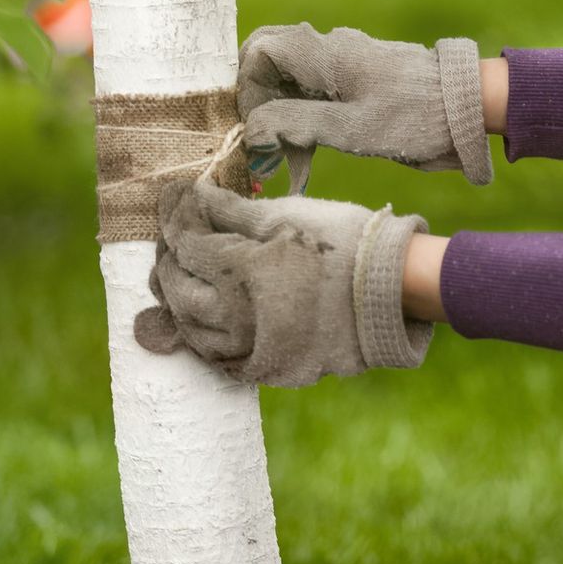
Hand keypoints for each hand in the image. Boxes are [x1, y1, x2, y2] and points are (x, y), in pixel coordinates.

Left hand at [132, 179, 432, 387]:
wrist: (395, 292)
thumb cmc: (345, 242)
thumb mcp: (288, 216)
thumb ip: (234, 210)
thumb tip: (194, 196)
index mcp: (240, 270)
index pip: (187, 243)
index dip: (174, 218)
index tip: (172, 199)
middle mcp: (236, 316)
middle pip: (179, 291)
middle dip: (168, 263)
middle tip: (171, 243)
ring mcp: (252, 348)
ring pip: (193, 332)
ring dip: (179, 305)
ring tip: (181, 281)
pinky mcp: (270, 368)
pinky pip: (221, 359)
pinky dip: (205, 339)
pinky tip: (206, 322)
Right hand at [238, 23, 491, 193]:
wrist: (471, 110)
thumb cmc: (415, 118)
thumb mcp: (350, 129)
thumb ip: (296, 123)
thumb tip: (252, 127)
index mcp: (328, 54)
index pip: (261, 51)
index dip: (247, 88)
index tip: (255, 127)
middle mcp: (332, 51)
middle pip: (272, 61)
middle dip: (259, 103)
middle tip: (262, 141)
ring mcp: (346, 64)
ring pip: (293, 82)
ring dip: (282, 119)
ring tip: (286, 165)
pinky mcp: (359, 81)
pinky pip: (316, 94)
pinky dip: (304, 123)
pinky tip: (305, 161)